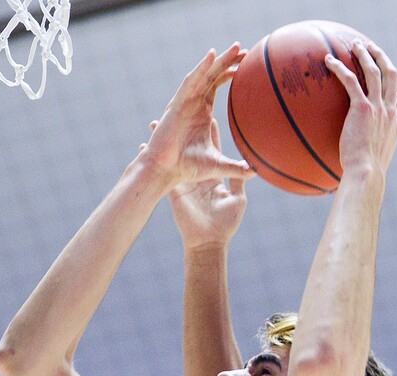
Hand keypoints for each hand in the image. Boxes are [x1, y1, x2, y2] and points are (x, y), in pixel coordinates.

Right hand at [139, 45, 254, 189]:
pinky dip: (201, 68)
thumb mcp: (218, 165)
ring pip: (205, 74)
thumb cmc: (188, 168)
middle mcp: (194, 102)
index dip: (231, 74)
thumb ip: (236, 167)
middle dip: (228, 61)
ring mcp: (185, 101)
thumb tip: (256, 171)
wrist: (166, 170)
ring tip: (235, 48)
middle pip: (213, 74)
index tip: (247, 66)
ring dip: (219, 60)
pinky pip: (191, 82)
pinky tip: (212, 56)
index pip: (218, 85)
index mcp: (203, 111)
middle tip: (246, 50)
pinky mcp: (177, 103)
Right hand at [167, 119, 248, 250]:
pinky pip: (163, 173)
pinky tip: (144, 147)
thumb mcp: (237, 200)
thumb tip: (252, 168)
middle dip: (185, 132)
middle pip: (190, 149)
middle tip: (181, 113)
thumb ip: (240, 183)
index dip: (211, 135)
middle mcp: (198, 178)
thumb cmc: (226, 224)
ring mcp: (185, 183)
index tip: (209, 116)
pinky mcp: (173, 191)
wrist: (208, 242)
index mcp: (214, 178)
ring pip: (174, 157)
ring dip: (167, 142)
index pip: (213, 151)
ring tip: (157, 124)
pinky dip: (154, 160)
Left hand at [325, 40, 396, 180]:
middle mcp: (391, 112)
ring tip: (354, 45)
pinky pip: (350, 81)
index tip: (395, 73)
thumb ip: (374, 147)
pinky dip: (340, 68)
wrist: (367, 174)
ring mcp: (378, 108)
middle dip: (382, 57)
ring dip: (364, 54)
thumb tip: (362, 154)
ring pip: (374, 71)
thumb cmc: (368, 173)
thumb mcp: (378, 158)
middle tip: (371, 48)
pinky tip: (329, 61)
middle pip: (392, 74)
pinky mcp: (362, 108)